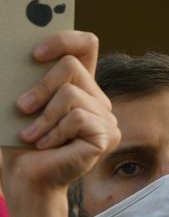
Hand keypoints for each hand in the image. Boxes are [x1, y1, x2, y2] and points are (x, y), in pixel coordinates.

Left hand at [3, 32, 117, 216]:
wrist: (24, 177)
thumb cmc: (17, 140)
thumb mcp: (15, 101)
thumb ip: (20, 78)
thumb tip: (12, 60)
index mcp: (76, 84)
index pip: (85, 44)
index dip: (64, 38)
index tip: (35, 53)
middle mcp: (96, 97)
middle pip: (72, 66)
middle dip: (39, 87)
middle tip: (21, 107)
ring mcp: (106, 117)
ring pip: (72, 94)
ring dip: (43, 117)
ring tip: (33, 136)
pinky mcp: (107, 135)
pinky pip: (78, 118)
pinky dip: (54, 132)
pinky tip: (48, 146)